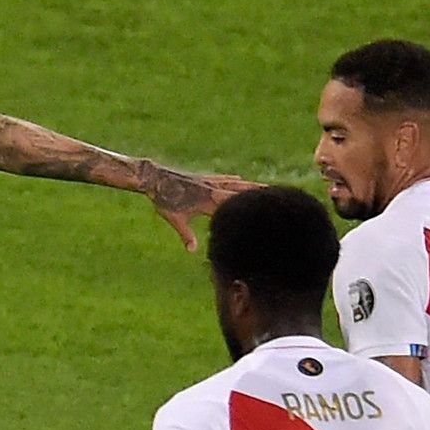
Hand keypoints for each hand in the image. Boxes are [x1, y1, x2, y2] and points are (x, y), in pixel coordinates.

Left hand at [145, 168, 264, 251]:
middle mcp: (211, 189)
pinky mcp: (203, 178)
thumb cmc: (164, 201)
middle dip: (256, 195)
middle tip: (274, 195)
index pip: (230, 206)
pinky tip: (240, 178)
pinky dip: (232, 180)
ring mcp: (208, 182)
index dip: (246, 208)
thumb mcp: (175, 220)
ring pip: (233, 184)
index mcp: (206, 201)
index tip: (262, 212)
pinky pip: (222, 178)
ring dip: (249, 185)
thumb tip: (192, 251)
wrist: (155, 178)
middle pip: (238, 192)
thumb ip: (186, 235)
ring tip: (264, 185)